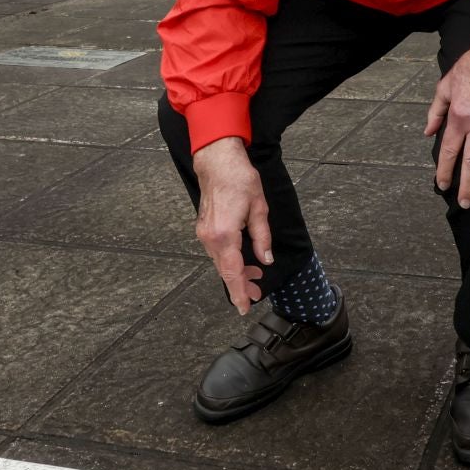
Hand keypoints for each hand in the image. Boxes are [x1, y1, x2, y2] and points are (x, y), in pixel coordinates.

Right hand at [192, 137, 270, 313]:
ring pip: (221, 263)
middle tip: (258, 293)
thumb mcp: (259, 208)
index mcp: (225, 235)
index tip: (244, 308)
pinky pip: (217, 252)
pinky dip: (229, 260)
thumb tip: (265, 260)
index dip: (239, 292)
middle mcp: (210, 238)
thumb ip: (262, 237)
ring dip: (236, 272)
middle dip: (241, 285)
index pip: (232, 272)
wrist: (216, 161)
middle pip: (225, 271)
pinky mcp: (204, 229)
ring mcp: (204, 234)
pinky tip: (243, 260)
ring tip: (255, 276)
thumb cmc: (239, 178)